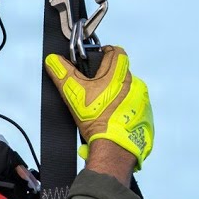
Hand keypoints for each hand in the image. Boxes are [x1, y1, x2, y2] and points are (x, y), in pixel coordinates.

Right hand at [43, 46, 153, 170]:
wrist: (114, 147)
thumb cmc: (96, 118)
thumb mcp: (73, 93)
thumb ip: (62, 73)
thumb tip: (52, 60)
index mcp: (118, 74)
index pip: (116, 52)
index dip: (105, 53)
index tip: (97, 61)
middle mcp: (134, 83)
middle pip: (120, 72)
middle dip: (108, 78)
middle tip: (94, 89)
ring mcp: (142, 99)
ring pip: (127, 89)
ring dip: (116, 94)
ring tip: (102, 106)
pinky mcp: (145, 114)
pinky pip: (134, 105)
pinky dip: (124, 108)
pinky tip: (112, 117)